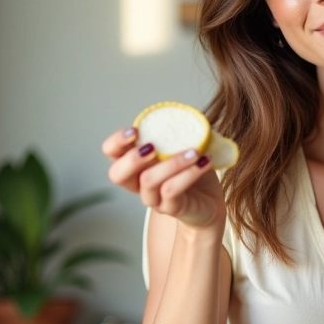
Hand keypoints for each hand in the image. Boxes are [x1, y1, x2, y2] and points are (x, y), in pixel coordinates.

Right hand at [102, 127, 225, 230]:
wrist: (212, 203)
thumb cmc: (195, 172)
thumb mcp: (188, 147)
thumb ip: (183, 132)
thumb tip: (191, 114)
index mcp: (137, 164)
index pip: (111, 152)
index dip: (116, 141)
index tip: (135, 130)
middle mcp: (138, 183)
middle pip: (117, 174)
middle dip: (132, 158)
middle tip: (153, 147)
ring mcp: (153, 198)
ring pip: (148, 181)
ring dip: (171, 163)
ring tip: (194, 152)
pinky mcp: (172, 208)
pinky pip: (172, 191)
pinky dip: (188, 174)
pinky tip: (204, 162)